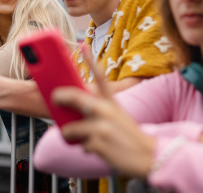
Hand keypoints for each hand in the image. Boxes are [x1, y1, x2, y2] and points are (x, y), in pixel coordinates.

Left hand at [53, 47, 155, 178]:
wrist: (148, 156)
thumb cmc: (128, 136)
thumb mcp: (118, 117)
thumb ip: (99, 112)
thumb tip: (74, 114)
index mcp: (112, 102)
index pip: (101, 77)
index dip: (91, 60)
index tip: (83, 46)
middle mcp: (106, 111)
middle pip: (76, 97)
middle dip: (60, 96)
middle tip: (54, 98)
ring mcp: (102, 127)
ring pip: (71, 127)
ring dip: (68, 134)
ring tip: (73, 137)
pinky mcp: (99, 143)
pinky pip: (81, 145)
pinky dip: (85, 148)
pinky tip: (95, 149)